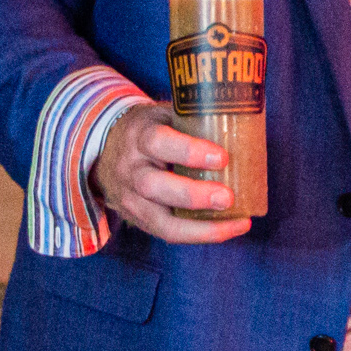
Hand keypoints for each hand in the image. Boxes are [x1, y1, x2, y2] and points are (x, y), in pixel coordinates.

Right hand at [91, 101, 252, 243]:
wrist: (106, 151)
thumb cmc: (149, 130)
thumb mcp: (163, 115)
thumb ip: (193, 119)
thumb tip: (244, 119)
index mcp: (138, 136)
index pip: (157, 142)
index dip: (189, 151)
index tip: (222, 157)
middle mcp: (130, 169)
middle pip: (153, 186)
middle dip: (193, 195)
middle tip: (227, 197)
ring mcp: (130, 199)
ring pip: (160, 221)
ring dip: (202, 228)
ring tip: (237, 223)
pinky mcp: (138, 220)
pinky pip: (168, 234)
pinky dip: (200, 235)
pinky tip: (228, 230)